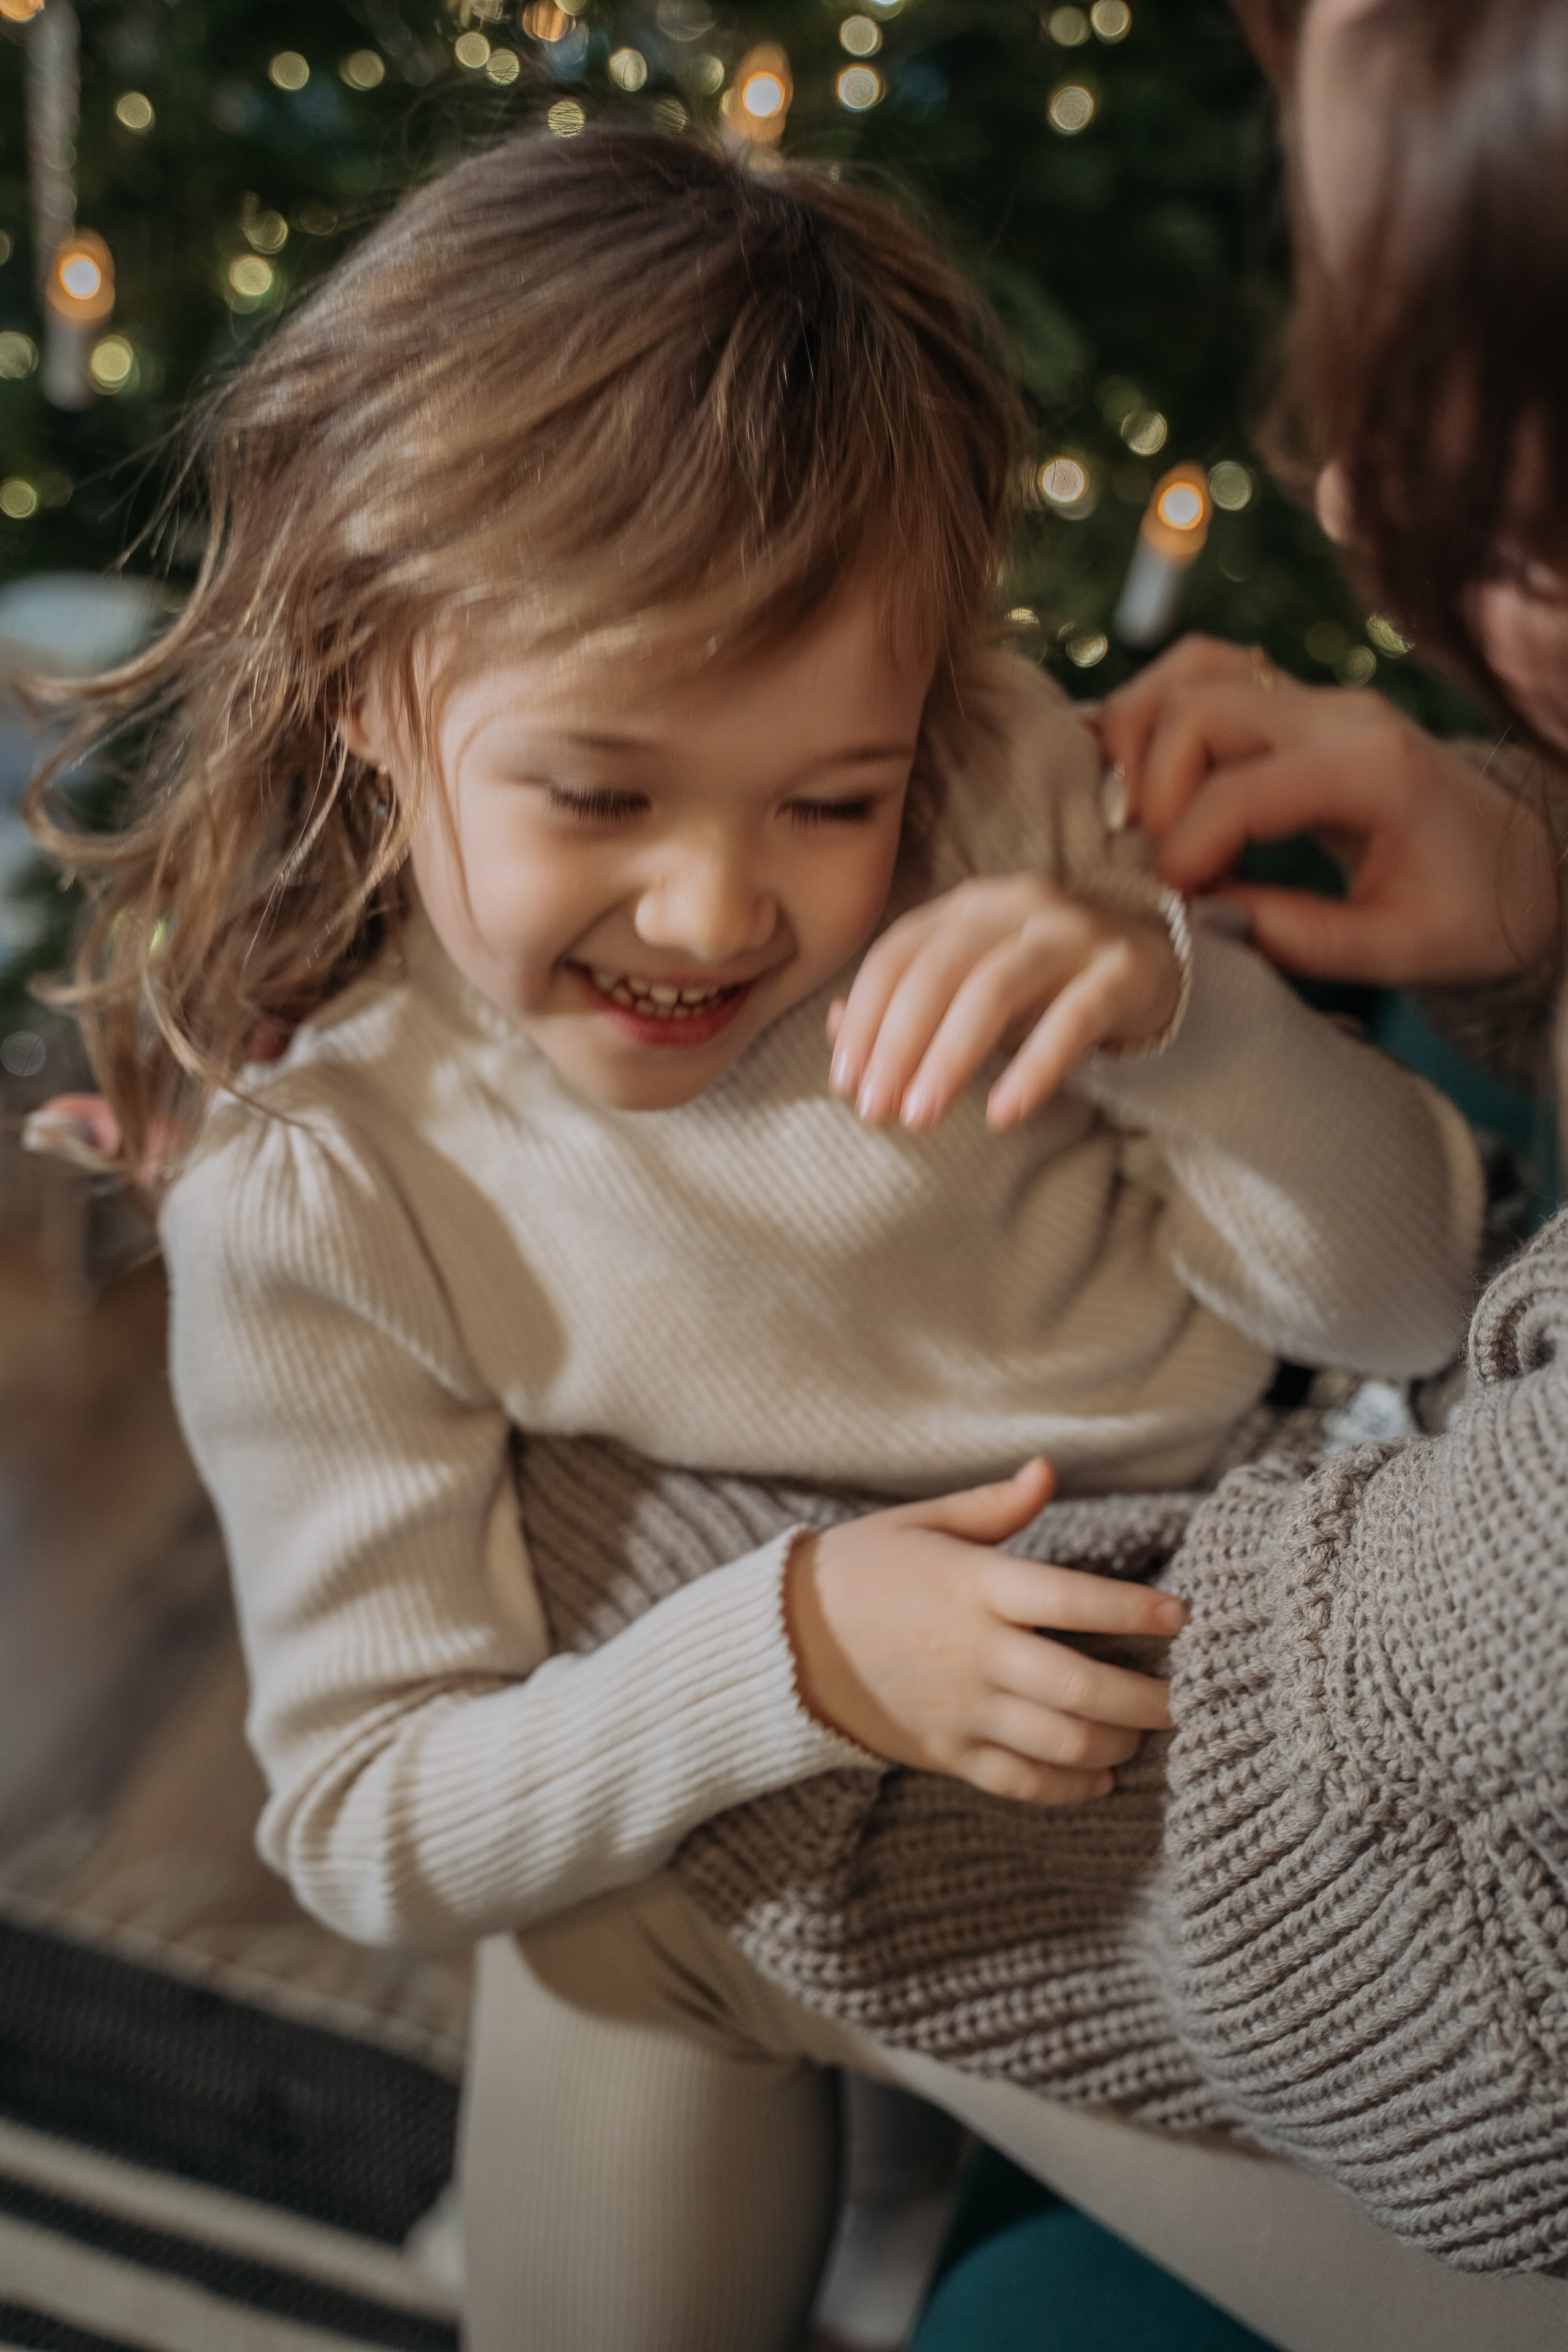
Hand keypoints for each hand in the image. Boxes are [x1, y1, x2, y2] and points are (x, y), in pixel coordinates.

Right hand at [784, 1459, 1185, 1806]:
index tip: (1182, 1616)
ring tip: (1145, 1732)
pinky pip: (1020, 1782)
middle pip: (1082, 1687)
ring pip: (1061, 1743)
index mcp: (974, 1588)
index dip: (1135, 1610)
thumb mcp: (921, 1523)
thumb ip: (994, 1506)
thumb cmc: (861, 1569)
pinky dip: (1068, 1788)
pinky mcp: (945, 1754)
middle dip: (1148, 1698)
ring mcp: (960, 1711)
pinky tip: (1098, 1779)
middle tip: (1188, 1696)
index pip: (1072, 1600)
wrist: (784, 1642)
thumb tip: (1048, 1469)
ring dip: (1116, 1744)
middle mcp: (974, 1654)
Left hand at [826, 875, 1180, 1133]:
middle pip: (937, 971)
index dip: (862, 1017)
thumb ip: (906, 1003)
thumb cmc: (1044, 984)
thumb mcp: (970, 987)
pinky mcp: (1121, 971)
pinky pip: (1072, 1019)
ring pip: (995, 989)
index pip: (896, 955)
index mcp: (968, 906)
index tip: (844, 1080)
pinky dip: (1033, 1068)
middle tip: (876, 1110)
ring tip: (922, 1116)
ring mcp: (1072, 933)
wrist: (1151, 966)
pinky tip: (1004, 1114)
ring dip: (950, 1057)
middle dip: (897, 1044)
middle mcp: (1016, 906)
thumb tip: (833, 1027)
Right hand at [1097, 635, 1557, 987]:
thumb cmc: (1473, 911)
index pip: (1239, 791)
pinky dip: (1155, 711)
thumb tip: (1201, 916)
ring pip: (1191, 671)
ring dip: (1140, 738)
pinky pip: (1206, 672)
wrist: (1524, 862)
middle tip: (1152, 861)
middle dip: (1150, 791)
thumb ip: (1301, 938)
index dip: (1183, 850)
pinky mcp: (1295, 702)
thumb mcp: (1402, 950)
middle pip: (1199, 709)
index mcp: (1374, 771)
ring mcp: (1317, 697)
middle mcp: (1341, 714)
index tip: (1170, 900)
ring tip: (1134, 816)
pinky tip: (1132, 772)